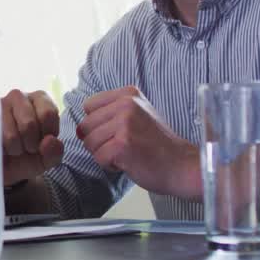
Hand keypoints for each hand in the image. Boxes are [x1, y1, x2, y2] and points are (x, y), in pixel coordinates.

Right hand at [1, 90, 64, 184]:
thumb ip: (55, 152)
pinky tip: (3, 147)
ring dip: (16, 149)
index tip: (43, 141)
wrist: (5, 168)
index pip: (48, 113)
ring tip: (15, 147)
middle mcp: (18, 96)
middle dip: (30, 144)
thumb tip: (49, 141)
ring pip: (12, 134)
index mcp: (39, 99)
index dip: (47, 135)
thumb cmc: (28, 157)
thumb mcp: (48, 159)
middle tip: (28, 147)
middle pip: (29, 124)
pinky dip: (5, 151)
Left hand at [77, 86, 199, 198]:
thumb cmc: (158, 145)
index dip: (98, 124)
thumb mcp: (138, 115)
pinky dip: (110, 165)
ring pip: (89, 143)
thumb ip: (110, 114)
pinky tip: (129, 162)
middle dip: (99, 141)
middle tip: (124, 146)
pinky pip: (98, 158)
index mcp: (128, 94)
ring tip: (127, 153)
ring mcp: (124, 124)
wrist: (182, 165)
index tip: (119, 131)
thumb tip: (78, 129)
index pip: (89, 106)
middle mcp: (126, 104)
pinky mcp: (122, 144)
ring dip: (104, 154)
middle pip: (86, 125)